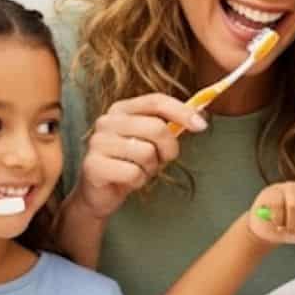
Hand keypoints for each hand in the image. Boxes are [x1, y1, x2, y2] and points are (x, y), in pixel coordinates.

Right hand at [75, 93, 208, 218]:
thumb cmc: (129, 163)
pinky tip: (128, 181)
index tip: (202, 125)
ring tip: (139, 170)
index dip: (182, 111)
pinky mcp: (93, 165)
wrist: (99, 193)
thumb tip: (200, 117)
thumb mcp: (151, 141)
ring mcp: (98, 142)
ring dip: (150, 168)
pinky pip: (133, 173)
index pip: (156, 101)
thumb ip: (170, 126)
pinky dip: (138, 182)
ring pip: (146, 152)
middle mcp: (107, 121)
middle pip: (156, 127)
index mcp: (121, 109)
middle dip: (168, 149)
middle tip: (161, 160)